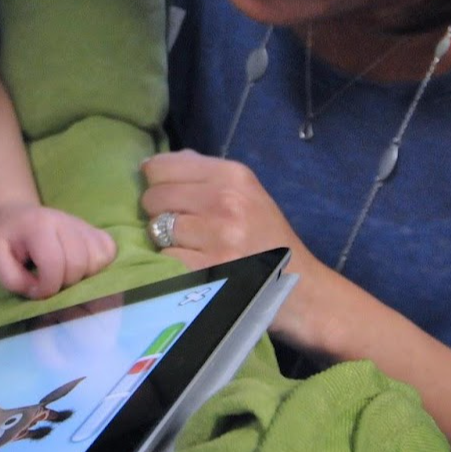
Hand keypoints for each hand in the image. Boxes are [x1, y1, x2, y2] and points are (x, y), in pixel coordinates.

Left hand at [0, 203, 116, 299]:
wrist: (18, 215)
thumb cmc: (8, 239)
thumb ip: (11, 279)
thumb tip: (40, 291)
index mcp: (39, 225)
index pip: (54, 263)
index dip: (47, 287)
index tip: (36, 290)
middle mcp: (65, 221)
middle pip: (78, 264)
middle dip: (64, 283)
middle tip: (49, 282)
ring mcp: (83, 224)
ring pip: (97, 260)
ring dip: (82, 276)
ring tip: (64, 274)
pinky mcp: (95, 230)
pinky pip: (109, 252)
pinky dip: (98, 266)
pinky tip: (81, 266)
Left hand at [139, 149, 318, 275]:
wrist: (300, 286)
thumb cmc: (266, 238)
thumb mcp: (246, 192)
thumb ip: (202, 173)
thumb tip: (150, 165)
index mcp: (233, 175)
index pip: (160, 167)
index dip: (156, 183)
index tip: (168, 196)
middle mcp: (225, 200)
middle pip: (154, 197)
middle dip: (158, 213)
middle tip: (182, 227)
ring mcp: (218, 236)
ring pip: (155, 228)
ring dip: (165, 241)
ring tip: (190, 247)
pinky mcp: (209, 269)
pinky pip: (164, 258)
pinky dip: (172, 265)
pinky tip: (194, 266)